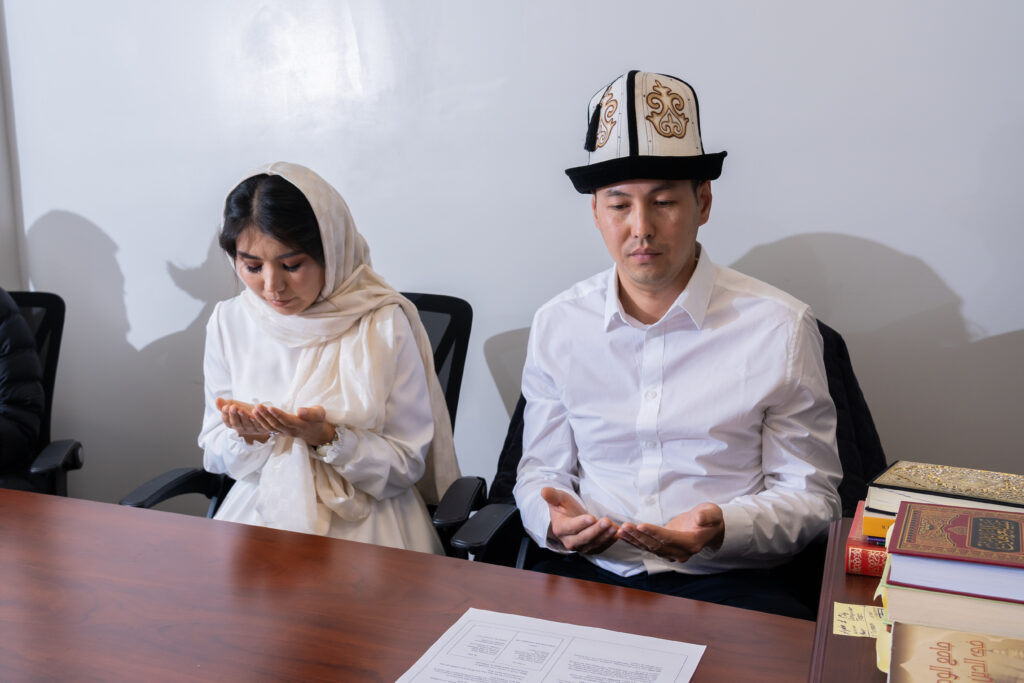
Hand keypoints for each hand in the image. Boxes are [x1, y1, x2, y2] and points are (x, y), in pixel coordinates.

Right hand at [216, 398, 271, 443]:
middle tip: (232, 407)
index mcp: (232, 424)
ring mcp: (251, 429)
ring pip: (247, 424)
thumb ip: (225, 404)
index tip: (225, 407)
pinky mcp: (262, 428)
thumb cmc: (244, 410)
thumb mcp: (233, 405)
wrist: (260, 414)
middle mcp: (241, 428)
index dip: (226, 414)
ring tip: (241, 410)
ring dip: (244, 417)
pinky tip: (253, 415)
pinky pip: (259, 424)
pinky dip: (256, 420)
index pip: (227, 420)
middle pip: (236, 423)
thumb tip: (217, 399)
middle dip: (234, 415)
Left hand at [216, 399, 334, 446]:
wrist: (316, 433)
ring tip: (253, 410)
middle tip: (257, 407)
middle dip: (266, 416)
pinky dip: (261, 423)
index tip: (270, 407)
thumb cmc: (317, 420)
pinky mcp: (280, 432)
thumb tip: (300, 411)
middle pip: (276, 425)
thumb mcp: (319, 414)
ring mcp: (284, 433)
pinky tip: (254, 416)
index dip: (278, 414)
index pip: (287, 420)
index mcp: (300, 426)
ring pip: (271, 428)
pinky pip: (269, 429)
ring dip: (261, 420)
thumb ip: (310, 413)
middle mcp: (290, 431)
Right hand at [541, 487, 618, 554]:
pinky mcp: (591, 549)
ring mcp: (581, 547)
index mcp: (560, 528)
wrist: (570, 519)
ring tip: (615, 527)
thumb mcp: (558, 499)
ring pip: (594, 544)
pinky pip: (601, 547)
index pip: (571, 527)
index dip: (581, 523)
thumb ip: (552, 495)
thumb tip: (544, 490)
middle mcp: (569, 541)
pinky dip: (610, 541)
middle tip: (607, 521)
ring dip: (605, 536)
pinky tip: (617, 533)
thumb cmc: (564, 507)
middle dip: (596, 530)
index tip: (591, 517)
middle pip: (584, 538)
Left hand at [616, 502, 724, 562]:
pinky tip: (622, 535)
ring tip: (620, 530)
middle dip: (639, 535)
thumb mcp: (712, 512)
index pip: (669, 538)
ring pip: (649, 547)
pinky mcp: (664, 550)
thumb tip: (700, 519)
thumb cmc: (710, 518)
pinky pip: (647, 546)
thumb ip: (707, 516)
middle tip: (624, 527)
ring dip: (633, 539)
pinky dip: (634, 541)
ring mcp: (671, 553)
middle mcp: (680, 553)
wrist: (709, 528)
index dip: (654, 532)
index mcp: (691, 543)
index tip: (640, 525)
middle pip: (656, 544)